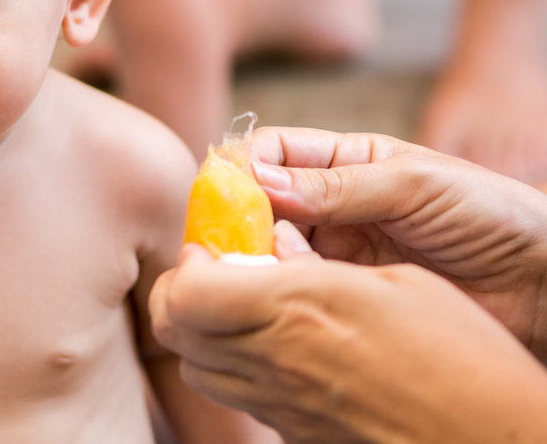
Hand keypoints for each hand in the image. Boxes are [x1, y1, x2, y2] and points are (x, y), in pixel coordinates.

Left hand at [149, 240, 546, 443]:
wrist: (492, 437)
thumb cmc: (458, 352)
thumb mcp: (393, 281)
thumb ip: (317, 262)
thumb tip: (274, 242)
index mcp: (295, 310)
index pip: (185, 290)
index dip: (187, 263)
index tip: (211, 248)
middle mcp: (275, 361)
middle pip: (174, 329)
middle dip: (179, 294)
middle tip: (213, 273)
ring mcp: (281, 406)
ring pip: (196, 368)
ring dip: (201, 332)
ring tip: (240, 309)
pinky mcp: (296, 433)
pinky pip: (238, 397)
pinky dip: (236, 368)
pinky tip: (275, 349)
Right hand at [249, 127, 546, 361]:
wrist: (543, 284)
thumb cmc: (491, 215)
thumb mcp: (414, 184)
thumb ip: (336, 185)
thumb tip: (256, 178)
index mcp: (345, 162)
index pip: (272, 152)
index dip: (243, 165)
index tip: (227, 187)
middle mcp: (330, 207)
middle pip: (258, 204)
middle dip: (241, 216)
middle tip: (238, 236)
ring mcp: (336, 255)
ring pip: (269, 249)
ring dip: (260, 255)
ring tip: (278, 263)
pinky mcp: (345, 299)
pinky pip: (297, 290)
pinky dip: (283, 290)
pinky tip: (296, 292)